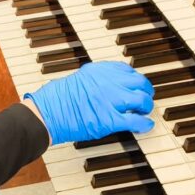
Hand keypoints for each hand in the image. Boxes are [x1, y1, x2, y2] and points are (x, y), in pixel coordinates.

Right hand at [24, 61, 154, 144]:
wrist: (48, 112)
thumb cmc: (57, 98)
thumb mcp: (79, 79)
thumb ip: (96, 80)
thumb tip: (110, 84)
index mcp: (99, 70)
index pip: (126, 70)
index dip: (135, 78)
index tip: (136, 84)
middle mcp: (108, 82)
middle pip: (139, 82)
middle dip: (146, 90)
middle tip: (146, 98)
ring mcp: (110, 100)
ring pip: (141, 100)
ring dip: (146, 106)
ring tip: (144, 111)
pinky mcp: (109, 119)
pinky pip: (135, 120)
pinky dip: (144, 123)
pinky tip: (146, 125)